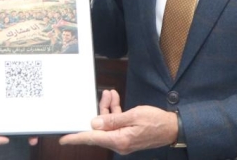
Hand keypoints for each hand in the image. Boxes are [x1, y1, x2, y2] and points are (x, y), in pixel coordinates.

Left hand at [58, 90, 177, 154]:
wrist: (172, 128)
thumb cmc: (156, 122)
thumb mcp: (134, 116)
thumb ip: (113, 120)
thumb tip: (94, 124)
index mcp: (119, 140)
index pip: (92, 138)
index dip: (77, 138)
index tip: (64, 139)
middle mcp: (119, 143)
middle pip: (99, 128)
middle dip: (98, 112)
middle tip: (103, 96)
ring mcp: (122, 140)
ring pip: (107, 124)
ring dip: (107, 108)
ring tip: (111, 93)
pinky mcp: (126, 135)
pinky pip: (115, 124)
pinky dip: (114, 112)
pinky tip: (115, 99)